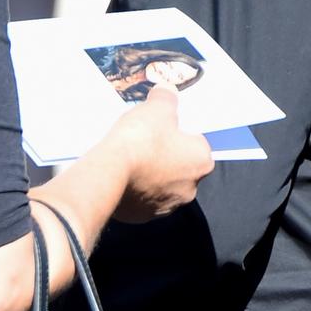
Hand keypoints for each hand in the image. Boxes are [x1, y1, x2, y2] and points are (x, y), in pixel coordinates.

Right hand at [109, 84, 213, 223]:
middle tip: (144, 139)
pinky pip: (141, 198)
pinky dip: (133, 187)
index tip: (161, 125)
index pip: (196, 141)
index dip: (178, 130)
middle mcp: (190, 188)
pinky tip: (120, 173)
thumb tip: (168, 93)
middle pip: (179, 164)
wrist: (109, 171)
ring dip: (149, 172)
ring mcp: (166, 207)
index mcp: (201, 161)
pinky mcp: (142, 217)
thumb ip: (166, 99)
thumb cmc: (141, 138)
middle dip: (164, 154)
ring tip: (129, 156)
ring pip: (160, 183)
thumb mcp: (157, 107)